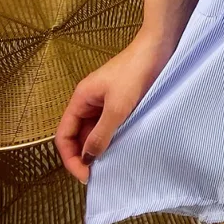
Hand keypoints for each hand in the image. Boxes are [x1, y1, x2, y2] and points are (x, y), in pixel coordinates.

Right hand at [54, 31, 175, 183]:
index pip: (64, 135)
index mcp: (81, 99)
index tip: (86, 175)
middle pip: (78, 135)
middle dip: (85, 155)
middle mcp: (89, 101)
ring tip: (112, 164)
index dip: (70, 158)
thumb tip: (88, 159)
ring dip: (99, 147)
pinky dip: (112, 137)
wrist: (159, 48)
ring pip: (94, 131)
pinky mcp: (120, 100)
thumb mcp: (117, 108)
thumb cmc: (136, 73)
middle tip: (100, 175)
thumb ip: (100, 135)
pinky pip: (109, 124)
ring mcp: (105, 101)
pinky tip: (122, 147)